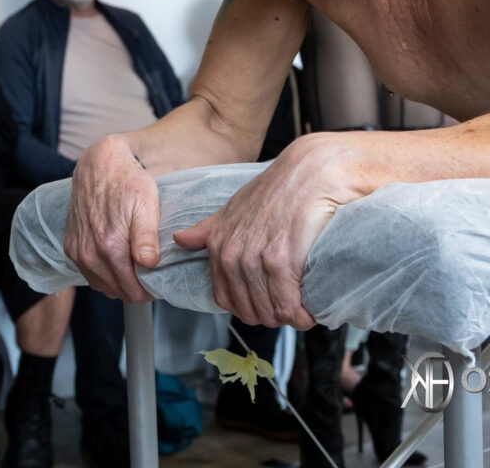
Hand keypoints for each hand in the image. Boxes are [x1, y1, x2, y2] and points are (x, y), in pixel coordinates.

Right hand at [64, 135, 158, 300]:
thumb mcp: (146, 203)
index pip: (131, 290)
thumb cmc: (127, 180)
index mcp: (109, 245)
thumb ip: (146, 237)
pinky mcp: (70, 246)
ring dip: (120, 284)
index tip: (159, 283)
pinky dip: (104, 276)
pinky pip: (89, 275)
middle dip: (136, 289)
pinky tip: (117, 264)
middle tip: (151, 278)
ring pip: (103, 286)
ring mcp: (77, 251)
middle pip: (117, 291)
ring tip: (136, 271)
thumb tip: (149, 265)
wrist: (98, 164)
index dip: (148, 291)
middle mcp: (89, 253)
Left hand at [173, 135, 344, 328]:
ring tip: (303, 310)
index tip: (270, 305)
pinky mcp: (281, 260)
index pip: (228, 302)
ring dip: (289, 318)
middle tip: (291, 308)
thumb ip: (209, 228)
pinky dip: (301, 315)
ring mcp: (255, 258)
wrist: (310, 170)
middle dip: (272, 316)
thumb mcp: (236, 206)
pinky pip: (287, 305)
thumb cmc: (277, 188)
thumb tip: (179, 239)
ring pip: (270, 312)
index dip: (251, 309)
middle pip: (251, 312)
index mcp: (219, 246)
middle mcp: (232, 254)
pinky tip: (310, 311)